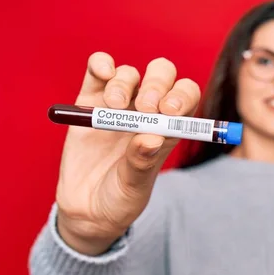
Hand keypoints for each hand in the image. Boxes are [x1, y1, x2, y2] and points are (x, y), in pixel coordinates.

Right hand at [55, 52, 200, 255]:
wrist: (87, 210)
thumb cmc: (120, 198)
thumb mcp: (135, 186)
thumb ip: (142, 162)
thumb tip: (151, 137)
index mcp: (168, 128)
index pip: (186, 96)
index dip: (182, 96)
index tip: (170, 111)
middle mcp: (146, 111)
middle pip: (161, 76)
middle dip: (157, 84)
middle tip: (147, 107)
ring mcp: (118, 104)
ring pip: (130, 73)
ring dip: (126, 83)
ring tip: (117, 106)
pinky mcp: (88, 101)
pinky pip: (97, 70)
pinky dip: (101, 64)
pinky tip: (104, 73)